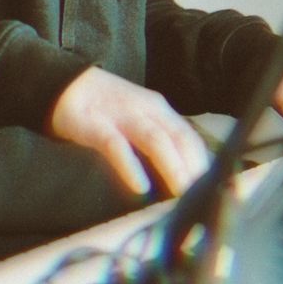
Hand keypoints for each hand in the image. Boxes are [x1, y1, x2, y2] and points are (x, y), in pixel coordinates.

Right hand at [47, 66, 209, 196]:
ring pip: (154, 140)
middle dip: (194, 168)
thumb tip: (181, 179)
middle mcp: (146, 109)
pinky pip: (115, 145)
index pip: (189, 137)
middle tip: (206, 199)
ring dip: (172, 167)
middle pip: (178, 138)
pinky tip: (139, 186)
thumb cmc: (105, 110)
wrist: (64, 84)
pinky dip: (129, 165)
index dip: (204, 162)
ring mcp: (121, 114)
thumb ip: (158, 143)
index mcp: (159, 110)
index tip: (218, 190)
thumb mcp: (138, 121)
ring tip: (184, 194)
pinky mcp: (95, 124)